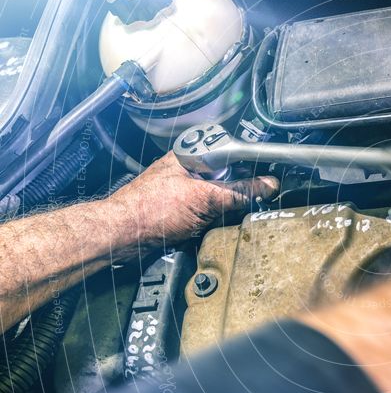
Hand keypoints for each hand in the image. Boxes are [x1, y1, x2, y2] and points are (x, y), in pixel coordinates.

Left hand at [110, 152, 278, 245]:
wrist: (122, 238)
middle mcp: (188, 170)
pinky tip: (206, 228)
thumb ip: (239, 192)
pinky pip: (207, 213)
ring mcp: (184, 191)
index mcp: (191, 154)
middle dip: (237, 192)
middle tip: (242, 204)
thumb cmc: (148, 210)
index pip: (233, 154)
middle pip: (228, 177)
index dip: (250, 168)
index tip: (265, 183)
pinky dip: (212, 222)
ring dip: (223, 210)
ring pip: (219, 197)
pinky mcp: (181, 211)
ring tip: (216, 217)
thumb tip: (267, 186)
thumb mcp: (204, 198)